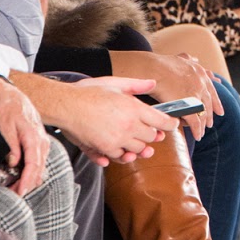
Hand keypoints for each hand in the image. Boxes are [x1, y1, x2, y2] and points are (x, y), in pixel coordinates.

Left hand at [0, 78, 49, 197]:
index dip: (27, 180)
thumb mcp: (5, 127)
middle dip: (28, 185)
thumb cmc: (8, 110)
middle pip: (39, 169)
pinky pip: (40, 162)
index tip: (21, 192)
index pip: (33, 164)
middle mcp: (42, 141)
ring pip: (41, 167)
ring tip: (16, 189)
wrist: (13, 97)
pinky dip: (33, 172)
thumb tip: (13, 164)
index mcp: (34, 137)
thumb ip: (11, 146)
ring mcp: (43, 142)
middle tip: (14, 195)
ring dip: (31, 180)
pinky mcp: (40, 143)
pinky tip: (23, 177)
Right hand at [53, 78, 178, 165]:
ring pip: (138, 150)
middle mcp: (129, 126)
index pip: (162, 121)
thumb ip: (136, 85)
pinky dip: (121, 154)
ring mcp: (117, 140)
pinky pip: (119, 156)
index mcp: (134, 108)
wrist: (66, 105)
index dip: (170, 124)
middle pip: (151, 138)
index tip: (172, 125)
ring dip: (138, 146)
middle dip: (152, 135)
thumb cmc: (90, 92)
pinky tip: (119, 149)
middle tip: (150, 132)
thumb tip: (153, 83)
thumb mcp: (115, 83)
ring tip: (135, 141)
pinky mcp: (105, 150)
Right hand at [112, 50, 221, 143]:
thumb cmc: (161, 65)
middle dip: (210, 114)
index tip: (220, 111)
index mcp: (199, 73)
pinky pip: (195, 121)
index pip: (211, 90)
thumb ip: (188, 60)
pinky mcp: (189, 106)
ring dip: (203, 124)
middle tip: (210, 124)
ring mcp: (196, 95)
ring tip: (202, 132)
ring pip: (203, 114)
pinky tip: (198, 136)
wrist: (153, 69)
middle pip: (209, 103)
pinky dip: (197, 130)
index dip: (216, 101)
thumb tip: (194, 59)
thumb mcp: (180, 58)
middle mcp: (201, 83)